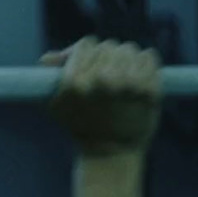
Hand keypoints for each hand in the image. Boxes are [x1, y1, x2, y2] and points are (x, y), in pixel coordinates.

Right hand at [40, 37, 162, 158]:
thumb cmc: (81, 125)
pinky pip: (148, 57)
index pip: (86, 44)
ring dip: (126, 59)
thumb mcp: (57, 104)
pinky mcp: (149, 89)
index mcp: (75, 81)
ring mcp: (128, 84)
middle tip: (106, 74)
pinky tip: (139, 75)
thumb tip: (48, 57)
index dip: (86, 52)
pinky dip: (145, 63)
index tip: (89, 63)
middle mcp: (101, 79)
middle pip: (108, 46)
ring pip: (129, 49)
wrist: (111, 152)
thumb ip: (50, 77)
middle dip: (106, 58)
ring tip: (123, 75)